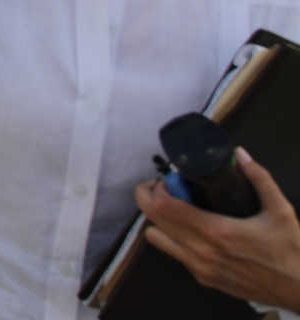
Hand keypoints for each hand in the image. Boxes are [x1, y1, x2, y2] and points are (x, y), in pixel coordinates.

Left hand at [137, 148, 299, 308]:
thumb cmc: (291, 253)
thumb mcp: (280, 210)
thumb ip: (259, 177)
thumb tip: (240, 154)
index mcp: (218, 232)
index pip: (164, 206)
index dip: (156, 187)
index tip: (166, 178)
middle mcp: (203, 252)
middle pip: (152, 220)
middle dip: (149, 198)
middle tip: (162, 187)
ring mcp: (201, 268)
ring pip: (156, 239)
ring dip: (158, 220)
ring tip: (176, 208)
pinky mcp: (204, 279)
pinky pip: (174, 254)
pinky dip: (173, 238)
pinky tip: (191, 228)